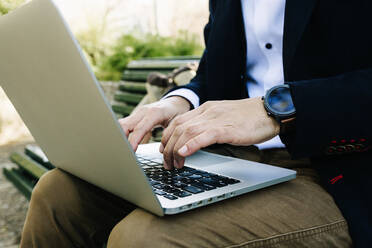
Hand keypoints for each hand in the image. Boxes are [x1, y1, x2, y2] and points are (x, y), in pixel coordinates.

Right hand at [118, 96, 190, 150]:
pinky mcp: (134, 117)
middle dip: (121, 139)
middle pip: (124, 124)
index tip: (130, 151)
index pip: (139, 128)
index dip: (133, 140)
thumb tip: (163, 152)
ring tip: (121, 151)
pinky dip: (122, 135)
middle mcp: (143, 112)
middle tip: (122, 153)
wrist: (175, 102)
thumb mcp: (176, 124)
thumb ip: (169, 135)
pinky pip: (124, 125)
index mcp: (154, 113)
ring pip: (121, 124)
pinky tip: (123, 145)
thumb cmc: (177, 113)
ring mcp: (137, 113)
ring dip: (119, 137)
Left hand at [160, 97, 279, 168]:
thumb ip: (208, 125)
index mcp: (206, 109)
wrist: (270, 111)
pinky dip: (191, 145)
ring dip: (176, 150)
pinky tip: (184, 154)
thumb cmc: (249, 118)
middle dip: (167, 147)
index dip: (167, 137)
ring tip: (174, 165)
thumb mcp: (223, 119)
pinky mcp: (227, 128)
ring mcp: (216, 119)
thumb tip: (195, 141)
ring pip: (187, 132)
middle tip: (167, 163)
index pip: (178, 121)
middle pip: (178, 127)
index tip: (164, 150)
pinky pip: (204, 135)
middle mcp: (207, 112)